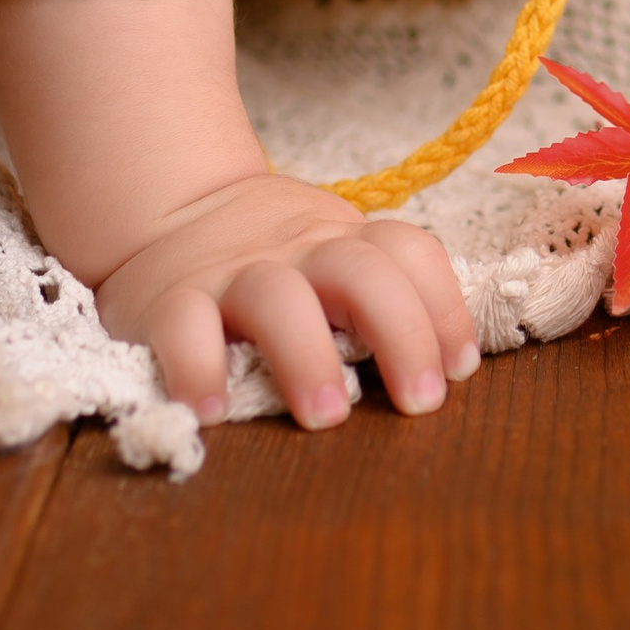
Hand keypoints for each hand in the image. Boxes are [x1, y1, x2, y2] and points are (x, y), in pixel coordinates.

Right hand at [94, 170, 480, 431]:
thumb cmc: (275, 260)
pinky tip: (212, 413)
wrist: (171, 211)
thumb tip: (446, 373)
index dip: (443, 307)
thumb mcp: (331, 258)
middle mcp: (296, 249)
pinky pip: (182, 325)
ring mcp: (233, 272)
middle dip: (401, 333)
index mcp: (343, 242)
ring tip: (326, 418)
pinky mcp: (169, 299)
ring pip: (276, 295)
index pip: (409, 252)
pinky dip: (197, 367)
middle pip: (361, 272)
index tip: (460, 370)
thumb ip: (377, 298)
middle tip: (419, 403)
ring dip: (308, 356)